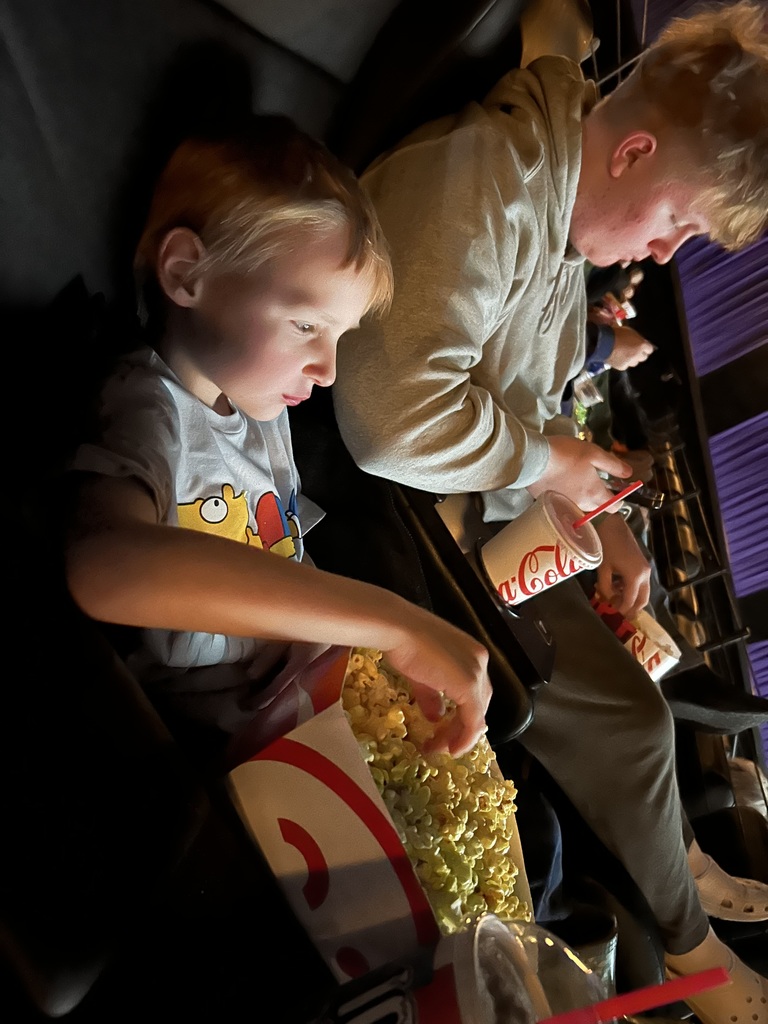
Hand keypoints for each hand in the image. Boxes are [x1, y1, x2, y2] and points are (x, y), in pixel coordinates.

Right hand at [383, 610, 491, 756]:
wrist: (396, 629)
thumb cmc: (403, 641)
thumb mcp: (421, 673)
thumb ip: (432, 696)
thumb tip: (436, 717)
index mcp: (471, 653)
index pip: (474, 691)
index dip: (462, 715)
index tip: (445, 731)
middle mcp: (480, 661)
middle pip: (479, 704)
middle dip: (461, 728)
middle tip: (443, 744)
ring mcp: (476, 672)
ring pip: (478, 714)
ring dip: (461, 736)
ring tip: (442, 749)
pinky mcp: (468, 685)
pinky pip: (473, 720)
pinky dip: (465, 738)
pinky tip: (452, 748)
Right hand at [528, 435, 631, 511]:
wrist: (533, 459)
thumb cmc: (566, 454)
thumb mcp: (594, 453)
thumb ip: (613, 465)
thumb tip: (629, 473)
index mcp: (595, 494)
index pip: (614, 505)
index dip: (618, 497)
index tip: (615, 487)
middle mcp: (581, 505)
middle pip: (597, 508)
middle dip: (600, 497)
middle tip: (595, 480)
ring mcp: (564, 505)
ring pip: (580, 506)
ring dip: (583, 497)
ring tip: (577, 480)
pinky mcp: (549, 503)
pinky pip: (564, 502)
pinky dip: (566, 495)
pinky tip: (561, 482)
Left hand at [595, 514, 650, 618]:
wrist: (612, 523)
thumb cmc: (605, 544)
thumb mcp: (603, 567)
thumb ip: (605, 586)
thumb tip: (607, 599)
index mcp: (635, 576)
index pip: (630, 601)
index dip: (621, 610)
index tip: (612, 615)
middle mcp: (645, 574)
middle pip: (643, 600)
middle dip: (632, 609)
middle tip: (619, 615)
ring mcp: (645, 568)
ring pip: (643, 592)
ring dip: (631, 599)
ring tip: (614, 600)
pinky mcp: (642, 563)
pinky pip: (641, 583)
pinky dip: (631, 589)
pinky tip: (617, 587)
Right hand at [605, 325, 655, 370]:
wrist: (603, 342)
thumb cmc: (615, 333)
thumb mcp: (629, 331)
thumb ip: (636, 338)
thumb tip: (639, 340)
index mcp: (642, 345)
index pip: (650, 349)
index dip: (645, 348)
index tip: (641, 346)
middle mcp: (638, 354)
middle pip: (643, 357)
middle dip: (639, 354)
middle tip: (633, 350)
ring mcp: (630, 361)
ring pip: (634, 362)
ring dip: (631, 359)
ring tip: (624, 354)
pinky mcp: (622, 367)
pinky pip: (625, 365)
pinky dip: (622, 362)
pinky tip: (617, 357)